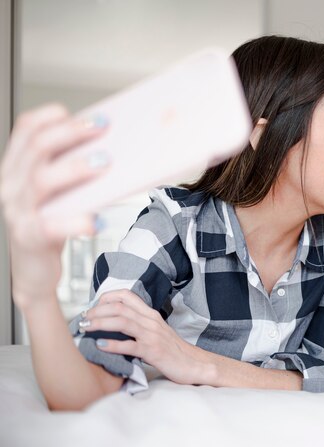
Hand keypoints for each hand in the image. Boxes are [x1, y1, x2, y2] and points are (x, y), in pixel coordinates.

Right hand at [0, 104, 108, 309]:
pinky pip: (50, 225)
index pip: (26, 129)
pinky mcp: (30, 237)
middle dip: (72, 133)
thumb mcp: (58, 192)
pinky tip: (95, 221)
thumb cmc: (51, 224)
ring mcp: (18, 211)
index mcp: (18, 167)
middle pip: (37, 147)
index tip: (87, 115)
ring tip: (104, 164)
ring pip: (41, 180)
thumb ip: (72, 170)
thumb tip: (110, 148)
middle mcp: (12, 185)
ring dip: (74, 168)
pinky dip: (75, 222)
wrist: (34, 271)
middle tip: (103, 128)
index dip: (53, 117)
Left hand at [81, 289, 211, 384]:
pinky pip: (129, 345)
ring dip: (100, 323)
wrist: (194, 363)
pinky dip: (112, 344)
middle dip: (97, 311)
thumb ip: (139, 325)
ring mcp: (152, 335)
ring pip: (122, 322)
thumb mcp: (156, 332)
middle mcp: (151, 321)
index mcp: (151, 314)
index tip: (93, 307)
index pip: (127, 296)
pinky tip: (99, 345)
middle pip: (120, 307)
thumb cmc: (173, 350)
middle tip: (82, 319)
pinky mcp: (152, 351)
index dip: (107, 297)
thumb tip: (116, 324)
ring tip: (85, 328)